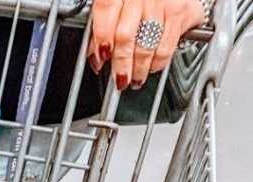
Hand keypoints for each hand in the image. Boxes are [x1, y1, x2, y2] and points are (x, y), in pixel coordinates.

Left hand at [88, 0, 206, 89]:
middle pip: (125, 35)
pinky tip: (152, 66)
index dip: (100, 39)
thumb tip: (95, 55)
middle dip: (121, 63)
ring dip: (139, 68)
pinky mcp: (181, 11)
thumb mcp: (118, 1)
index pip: (105, 11)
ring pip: (145, 45)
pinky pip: (165, 47)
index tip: (100, 60)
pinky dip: (158, 62)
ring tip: (136, 78)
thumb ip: (103, 24)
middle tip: (120, 79)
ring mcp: (163, 1)